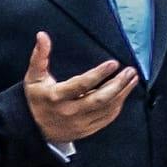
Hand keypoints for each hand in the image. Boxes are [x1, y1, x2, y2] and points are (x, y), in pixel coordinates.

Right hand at [21, 32, 141, 144]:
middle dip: (118, 85)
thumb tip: (42, 35)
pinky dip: (117, 106)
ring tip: (132, 79)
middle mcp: (70, 111)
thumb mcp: (33, 77)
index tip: (113, 63)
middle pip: (99, 99)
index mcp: (57, 97)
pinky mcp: (86, 130)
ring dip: (122, 94)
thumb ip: (40, 56)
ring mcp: (79, 123)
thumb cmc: (36, 98)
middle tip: (130, 71)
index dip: (98, 74)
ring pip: (106, 109)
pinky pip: (106, 119)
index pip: (81, 85)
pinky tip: (123, 94)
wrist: (33, 129)